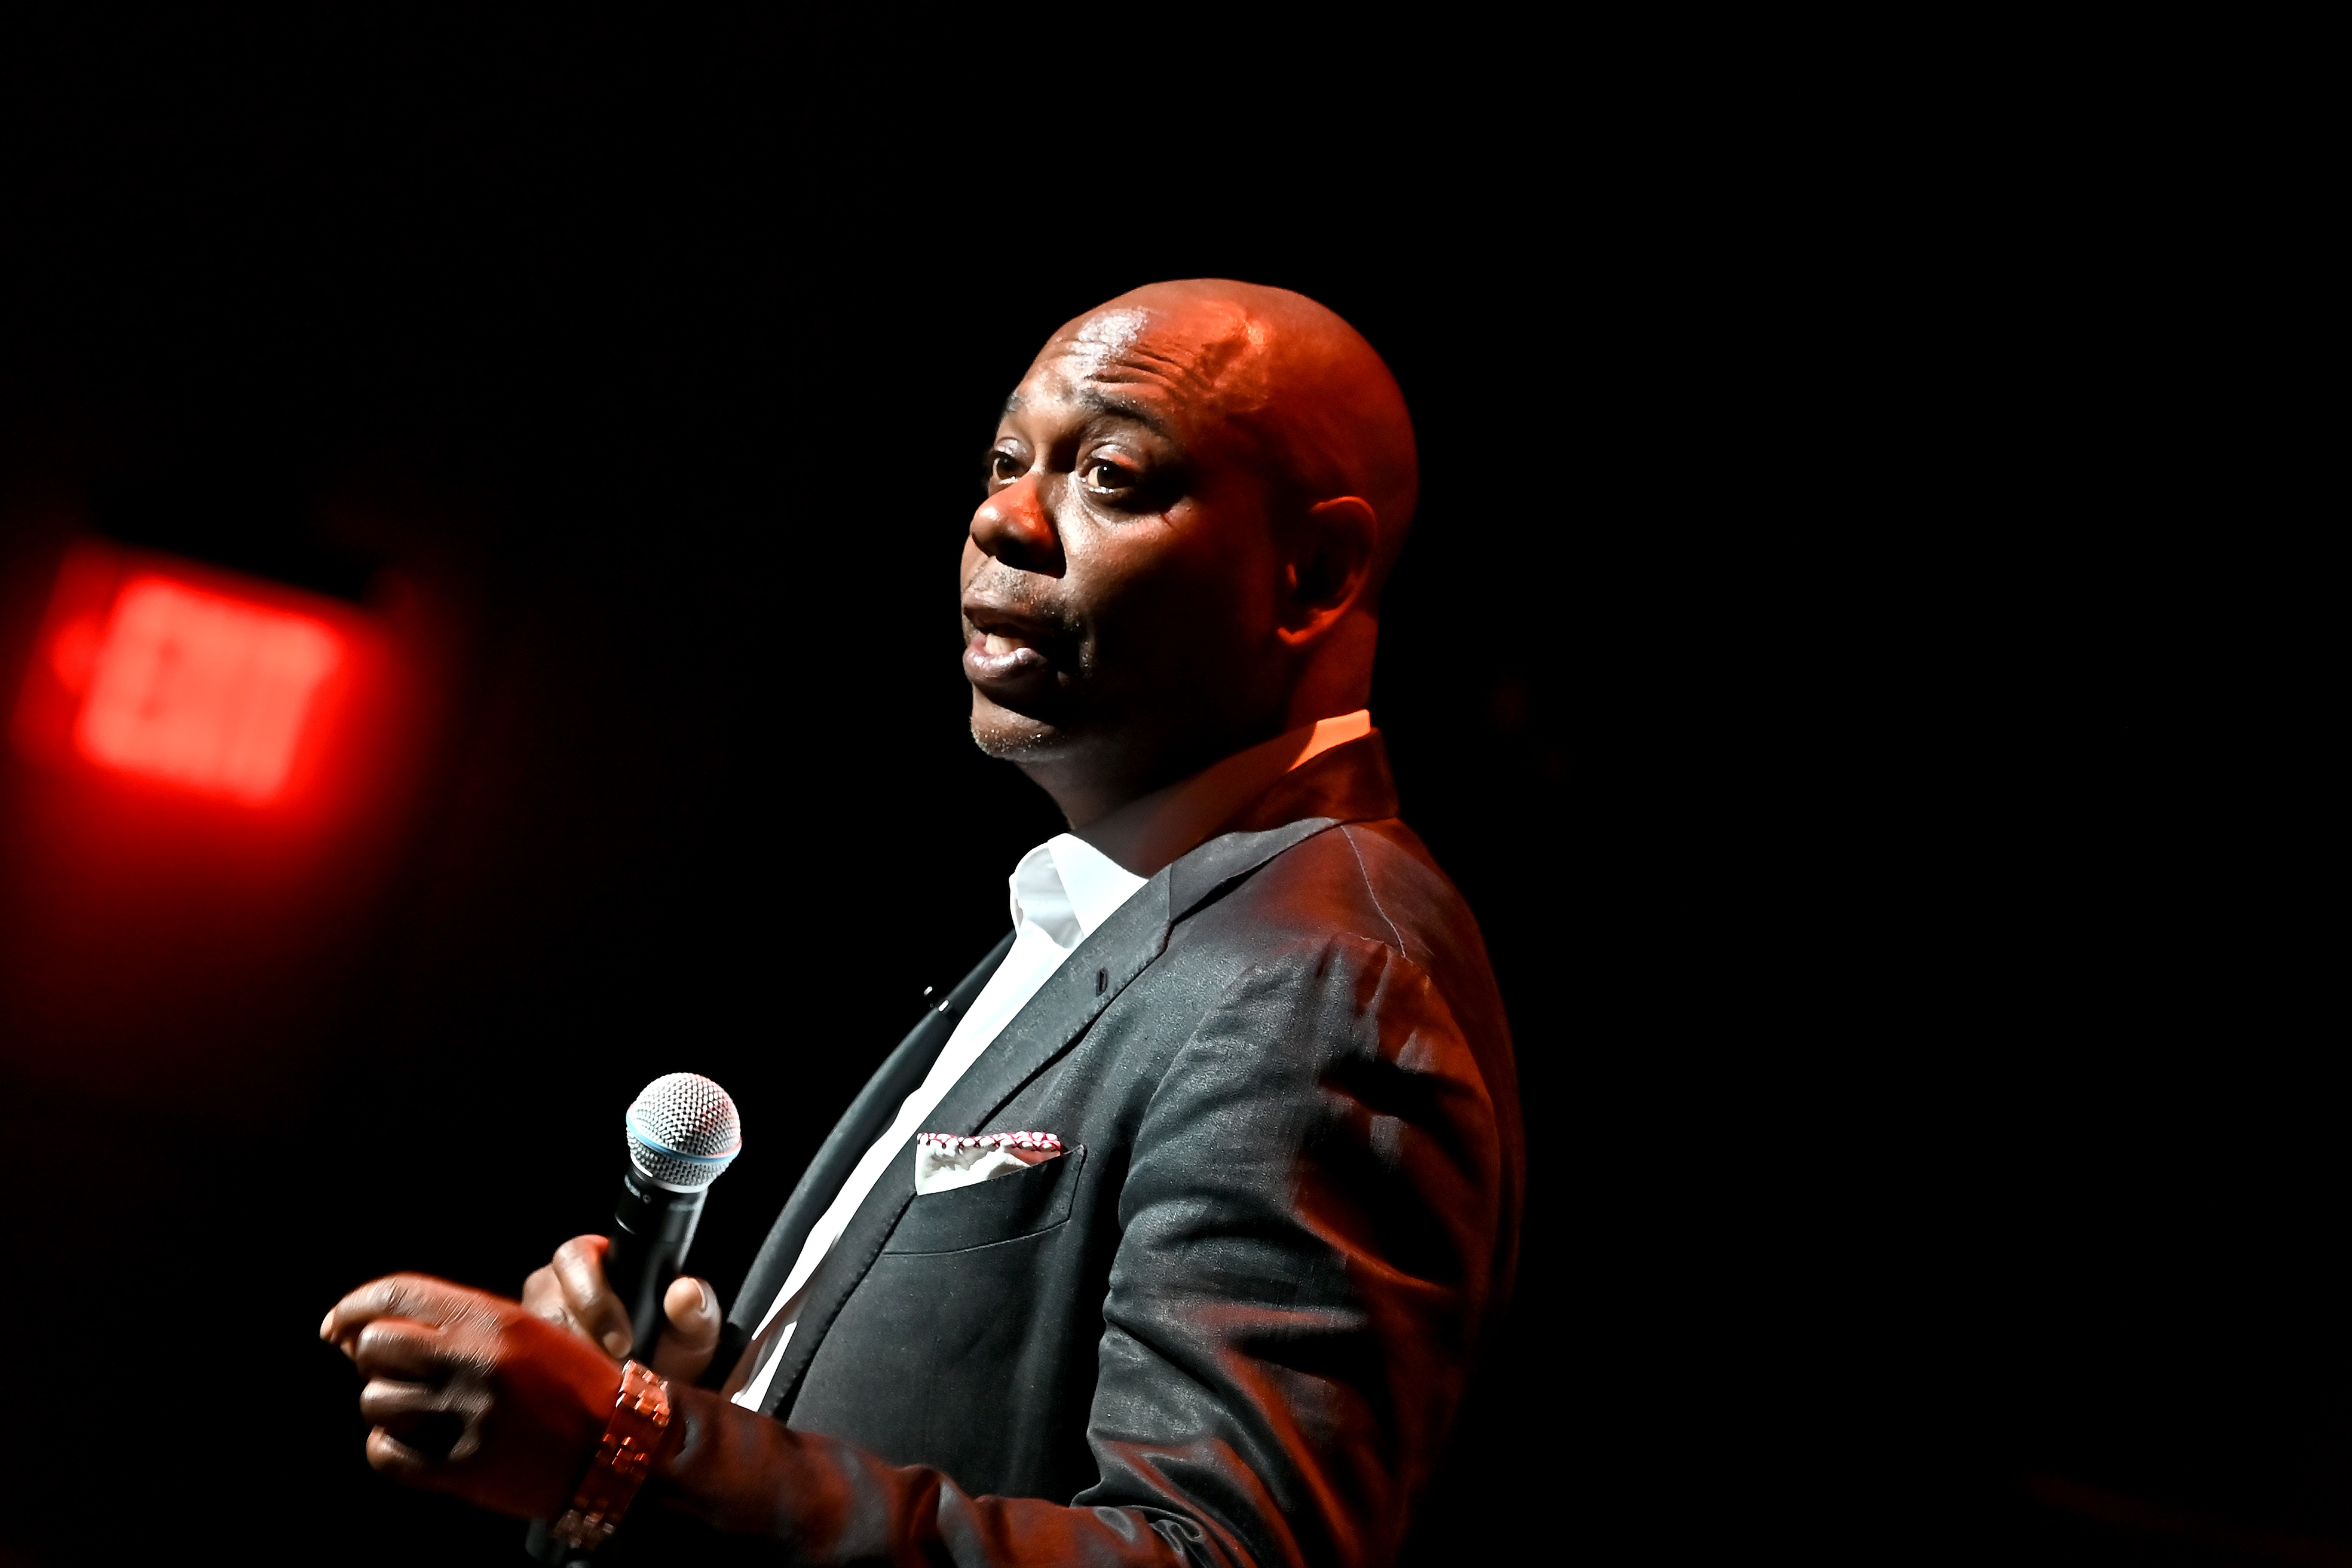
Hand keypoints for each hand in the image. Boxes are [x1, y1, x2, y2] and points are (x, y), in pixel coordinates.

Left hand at [320, 1273, 628, 1517]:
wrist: (623, 1447)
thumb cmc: (574, 1385)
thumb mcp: (525, 1332)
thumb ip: (455, 1324)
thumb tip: (362, 1331)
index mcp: (494, 1320)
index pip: (396, 1294)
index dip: (354, 1307)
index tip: (336, 1326)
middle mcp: (476, 1362)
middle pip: (374, 1347)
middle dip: (376, 1360)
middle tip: (400, 1373)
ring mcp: (466, 1418)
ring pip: (375, 1402)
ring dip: (390, 1408)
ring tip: (427, 1413)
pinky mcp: (460, 1470)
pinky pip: (384, 1454)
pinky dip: (392, 1450)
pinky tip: (420, 1446)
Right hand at [522, 1235, 722, 1382]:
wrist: (656, 1402)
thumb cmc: (672, 1351)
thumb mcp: (694, 1333)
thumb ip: (698, 1311)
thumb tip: (685, 1292)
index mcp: (597, 1262)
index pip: (574, 1257)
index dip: (592, 1296)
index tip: (621, 1341)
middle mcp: (557, 1286)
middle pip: (546, 1298)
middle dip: (577, 1338)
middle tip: (609, 1373)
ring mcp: (534, 1321)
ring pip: (529, 1335)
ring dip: (561, 1365)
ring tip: (595, 1394)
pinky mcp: (524, 1358)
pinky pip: (521, 1365)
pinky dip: (546, 1384)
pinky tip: (572, 1404)